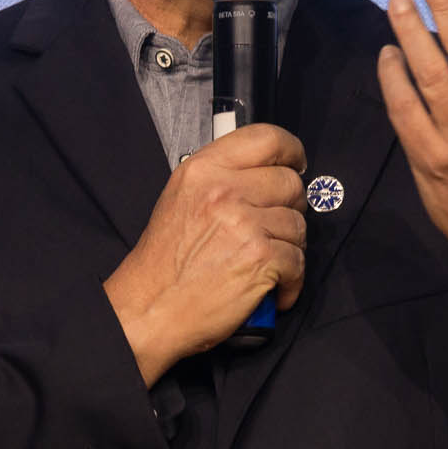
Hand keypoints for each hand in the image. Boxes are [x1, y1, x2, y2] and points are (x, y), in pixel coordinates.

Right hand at [104, 123, 308, 385]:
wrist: (149, 309)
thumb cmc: (164, 263)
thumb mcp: (180, 199)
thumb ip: (220, 179)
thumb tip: (265, 174)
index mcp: (203, 170)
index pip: (266, 139)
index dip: (291, 151)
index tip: (297, 164)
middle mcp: (223, 191)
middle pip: (290, 184)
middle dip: (290, 209)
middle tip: (274, 229)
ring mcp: (244, 224)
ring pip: (298, 225)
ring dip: (289, 248)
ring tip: (265, 263)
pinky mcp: (260, 258)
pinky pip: (298, 261)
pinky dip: (290, 281)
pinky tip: (271, 288)